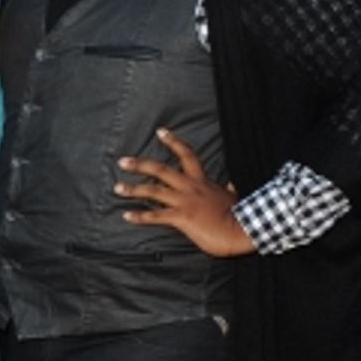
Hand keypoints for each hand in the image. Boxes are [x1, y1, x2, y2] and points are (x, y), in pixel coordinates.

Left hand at [114, 129, 255, 257]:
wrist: (243, 228)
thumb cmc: (238, 215)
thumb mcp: (233, 196)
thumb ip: (228, 189)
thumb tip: (232, 185)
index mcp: (201, 181)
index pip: (187, 154)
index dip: (173, 142)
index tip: (159, 132)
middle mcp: (190, 187)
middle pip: (161, 169)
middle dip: (140, 164)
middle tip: (122, 161)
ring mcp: (185, 201)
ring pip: (153, 191)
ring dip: (133, 189)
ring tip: (117, 188)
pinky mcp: (182, 217)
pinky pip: (156, 216)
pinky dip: (140, 216)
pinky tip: (126, 216)